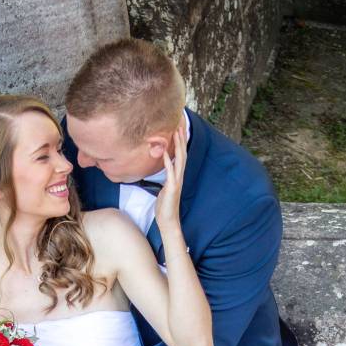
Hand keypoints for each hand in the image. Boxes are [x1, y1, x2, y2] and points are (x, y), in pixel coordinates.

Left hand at [152, 117, 187, 233]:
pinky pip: (170, 172)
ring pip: (179, 160)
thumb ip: (165, 177)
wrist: (168, 220)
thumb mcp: (164, 188)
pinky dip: (167, 162)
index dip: (179, 142)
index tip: (177, 129)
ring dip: (177, 146)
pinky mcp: (172, 188)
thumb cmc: (165, 206)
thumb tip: (163, 170)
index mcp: (177, 176)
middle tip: (179, 124)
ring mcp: (176, 182)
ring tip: (175, 133)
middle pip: (182, 154)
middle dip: (180, 139)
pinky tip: (164, 153)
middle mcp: (179, 176)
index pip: (180, 156)